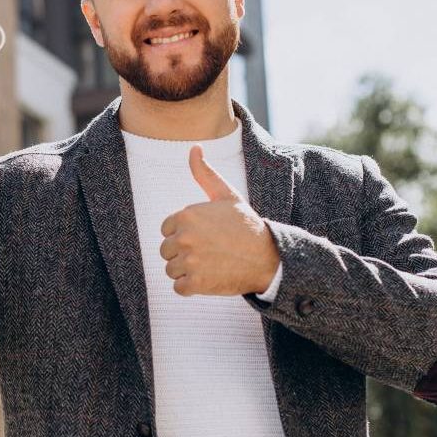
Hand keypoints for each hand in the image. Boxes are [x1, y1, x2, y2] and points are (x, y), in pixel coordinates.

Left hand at [159, 144, 280, 295]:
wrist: (269, 257)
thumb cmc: (246, 226)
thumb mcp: (227, 195)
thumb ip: (205, 174)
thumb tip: (193, 148)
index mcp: (186, 215)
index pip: (166, 230)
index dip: (184, 234)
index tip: (205, 236)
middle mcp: (184, 237)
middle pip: (166, 251)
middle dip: (184, 253)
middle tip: (210, 252)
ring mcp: (189, 261)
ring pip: (171, 270)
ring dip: (187, 271)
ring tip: (211, 264)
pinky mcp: (195, 283)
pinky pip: (179, 288)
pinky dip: (192, 287)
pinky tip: (210, 278)